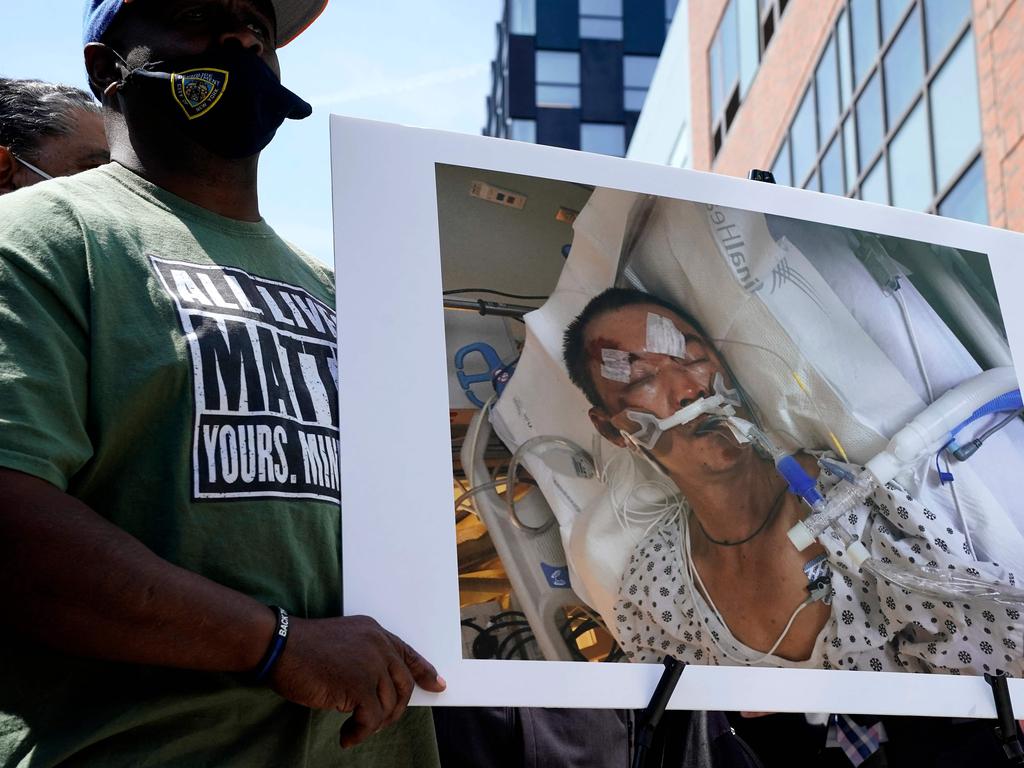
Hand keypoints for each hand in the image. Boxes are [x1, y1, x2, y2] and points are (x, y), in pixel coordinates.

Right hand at [268, 614, 445, 747]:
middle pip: (404, 684)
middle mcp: (378, 645)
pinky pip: (371, 718)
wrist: (279, 645)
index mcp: (375, 632)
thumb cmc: (302, 648)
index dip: (424, 671)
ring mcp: (371, 664)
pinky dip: (360, 733)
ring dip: (374, 724)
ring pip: (389, 704)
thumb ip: (366, 657)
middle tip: (380, 723)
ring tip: (355, 729)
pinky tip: (347, 736)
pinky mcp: (359, 685)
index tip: (438, 684)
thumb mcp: (344, 643)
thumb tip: (381, 690)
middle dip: (396, 708)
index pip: (407, 653)